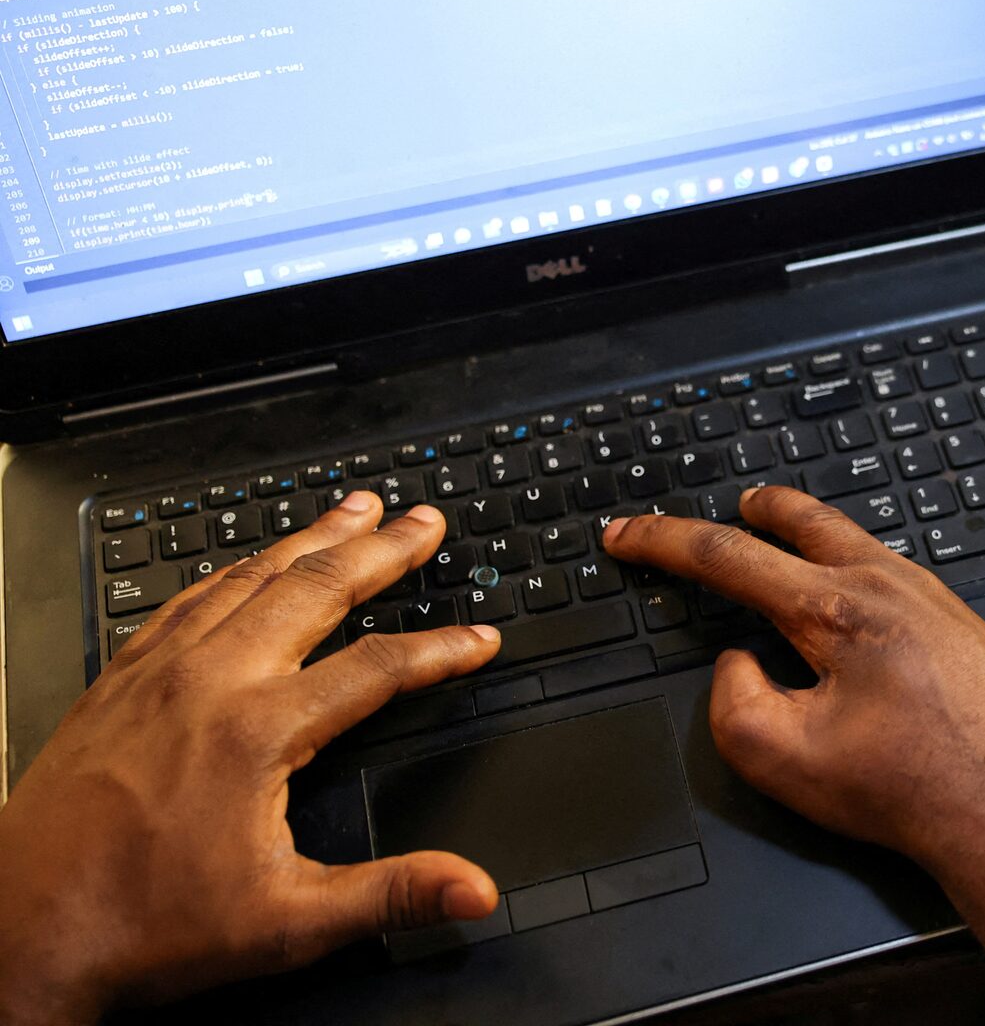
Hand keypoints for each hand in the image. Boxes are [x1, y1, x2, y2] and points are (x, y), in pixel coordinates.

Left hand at [0, 493, 502, 1025]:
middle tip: (424, 521)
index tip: (481, 638)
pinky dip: (234, 569)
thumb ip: (392, 896)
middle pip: (314, 590)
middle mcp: (208, 684)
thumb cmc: (142, 929)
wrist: (17, 933)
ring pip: (249, 578)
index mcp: (257, 733)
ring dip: (312, 539)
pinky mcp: (118, 683)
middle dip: (381, 549)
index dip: (440, 650)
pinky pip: (187, 600)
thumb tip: (473, 888)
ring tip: (355, 509)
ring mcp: (157, 674)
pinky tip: (249, 564)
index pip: (376, 668)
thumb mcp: (287, 925)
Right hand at [603, 487, 984, 1024]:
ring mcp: (931, 598)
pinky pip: (892, 569)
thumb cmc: (912, 786)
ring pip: (854, 540)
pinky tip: (852, 589)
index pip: (728, 558)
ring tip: (785, 532)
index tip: (628, 534)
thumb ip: (732, 702)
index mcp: (835, 609)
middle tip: (730, 505)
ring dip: (810, 531)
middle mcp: (887, 586)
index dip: (664, 543)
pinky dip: (853, 561)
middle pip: (804, 521)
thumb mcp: (783, 759)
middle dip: (756, 509)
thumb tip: (738, 660)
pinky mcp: (960, 621)